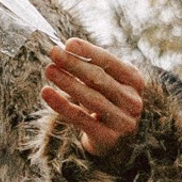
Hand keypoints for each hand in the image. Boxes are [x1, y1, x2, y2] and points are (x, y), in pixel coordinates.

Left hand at [41, 40, 147, 157]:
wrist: (116, 138)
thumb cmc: (107, 98)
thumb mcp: (107, 80)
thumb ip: (92, 65)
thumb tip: (64, 49)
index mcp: (135, 80)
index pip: (110, 62)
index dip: (89, 52)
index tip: (69, 43)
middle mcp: (133, 101)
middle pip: (100, 79)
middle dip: (75, 64)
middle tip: (54, 53)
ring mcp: (123, 121)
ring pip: (92, 99)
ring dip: (68, 82)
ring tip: (49, 70)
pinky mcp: (108, 138)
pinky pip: (81, 119)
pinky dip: (62, 105)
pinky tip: (46, 93)